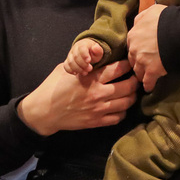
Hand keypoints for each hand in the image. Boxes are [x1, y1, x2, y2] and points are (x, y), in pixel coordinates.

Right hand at [17, 61, 137, 135]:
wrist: (44, 112)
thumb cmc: (52, 87)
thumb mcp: (64, 70)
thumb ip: (81, 65)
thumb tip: (93, 57)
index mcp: (90, 78)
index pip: (118, 69)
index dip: (128, 65)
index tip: (130, 63)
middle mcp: (98, 93)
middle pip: (128, 86)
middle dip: (135, 80)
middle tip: (135, 77)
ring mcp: (98, 109)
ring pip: (127, 102)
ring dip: (132, 96)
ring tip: (130, 92)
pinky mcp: (97, 121)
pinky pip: (118, 117)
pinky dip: (122, 112)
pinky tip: (119, 107)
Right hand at [64, 39, 102, 75]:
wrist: (86, 52)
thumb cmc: (93, 52)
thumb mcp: (98, 51)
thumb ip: (98, 50)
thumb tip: (95, 47)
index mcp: (83, 45)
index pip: (81, 48)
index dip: (84, 55)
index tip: (89, 61)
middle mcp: (75, 49)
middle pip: (75, 57)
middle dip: (83, 64)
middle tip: (90, 69)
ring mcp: (70, 55)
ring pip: (70, 62)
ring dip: (78, 69)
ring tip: (85, 72)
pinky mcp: (67, 61)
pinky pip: (65, 66)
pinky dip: (70, 70)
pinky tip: (76, 73)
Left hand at [127, 4, 166, 92]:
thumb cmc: (168, 19)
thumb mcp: (152, 11)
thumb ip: (142, 17)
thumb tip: (138, 21)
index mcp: (133, 35)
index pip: (131, 46)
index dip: (137, 50)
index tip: (140, 53)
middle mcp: (134, 49)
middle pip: (132, 59)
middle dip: (137, 62)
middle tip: (143, 66)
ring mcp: (142, 61)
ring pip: (138, 71)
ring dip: (141, 74)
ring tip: (145, 77)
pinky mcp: (152, 71)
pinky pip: (148, 81)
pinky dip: (148, 85)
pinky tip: (149, 88)